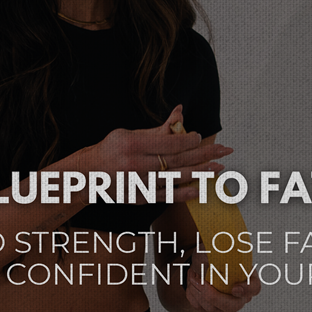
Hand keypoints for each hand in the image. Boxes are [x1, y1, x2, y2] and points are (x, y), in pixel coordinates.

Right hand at [89, 106, 232, 202]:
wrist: (88, 175)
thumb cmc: (111, 150)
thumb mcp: (130, 134)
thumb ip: (158, 129)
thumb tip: (181, 113)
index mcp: (133, 145)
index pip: (168, 144)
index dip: (187, 141)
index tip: (200, 138)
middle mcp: (137, 165)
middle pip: (177, 160)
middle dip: (203, 155)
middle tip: (224, 152)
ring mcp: (139, 184)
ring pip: (175, 178)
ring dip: (200, 174)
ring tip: (218, 169)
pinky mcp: (140, 197)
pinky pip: (167, 196)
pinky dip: (184, 194)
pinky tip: (200, 190)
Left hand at [183, 248, 260, 311]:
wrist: (201, 263)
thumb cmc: (213, 254)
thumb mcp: (215, 247)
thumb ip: (218, 250)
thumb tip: (216, 250)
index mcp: (248, 278)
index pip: (254, 288)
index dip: (246, 290)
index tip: (234, 288)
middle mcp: (240, 296)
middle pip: (232, 306)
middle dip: (213, 296)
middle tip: (199, 281)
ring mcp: (226, 305)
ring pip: (212, 308)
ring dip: (197, 291)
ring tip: (192, 274)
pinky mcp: (213, 310)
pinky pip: (201, 308)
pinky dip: (192, 295)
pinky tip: (191, 282)